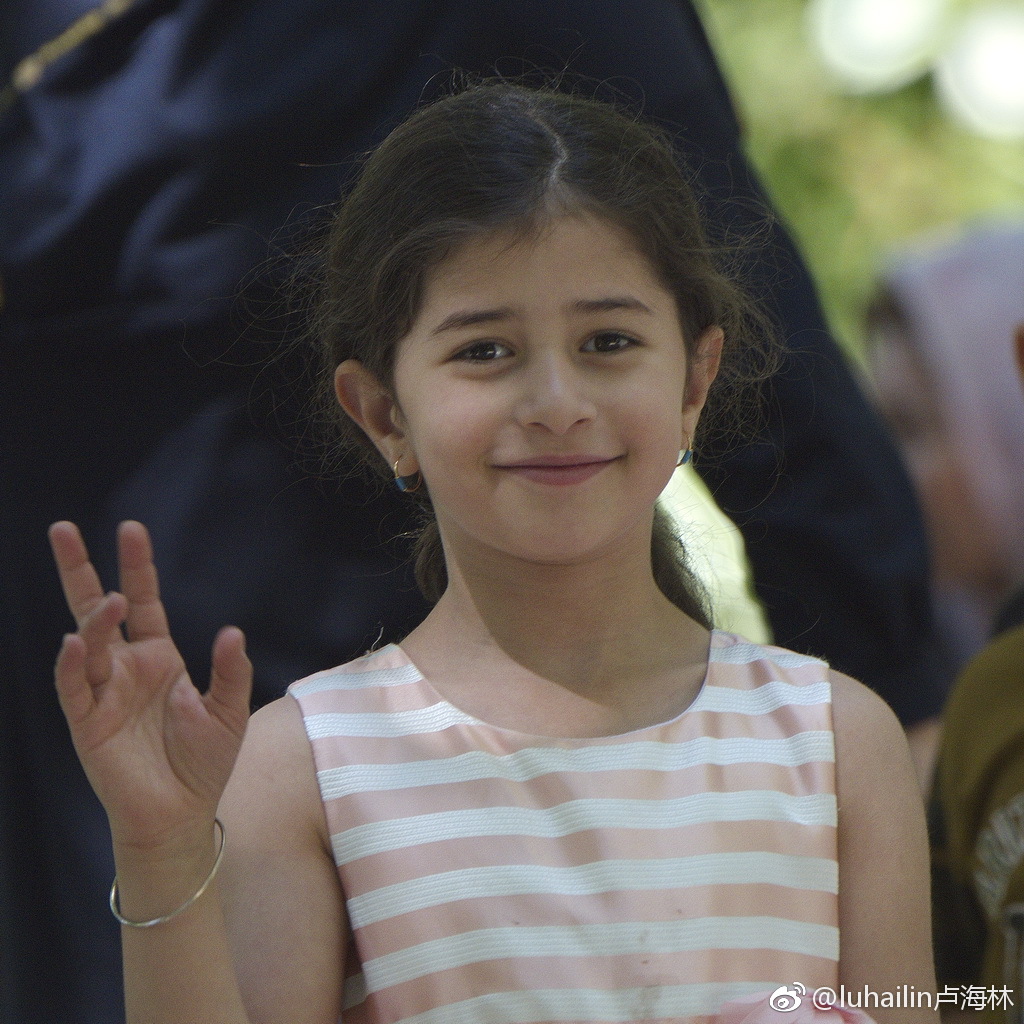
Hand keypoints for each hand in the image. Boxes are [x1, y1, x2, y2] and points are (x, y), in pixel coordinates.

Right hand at [49, 520, 251, 850]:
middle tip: (62, 529)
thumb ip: (230, 671)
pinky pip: (73, 687)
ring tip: (104, 599)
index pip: (143, 602)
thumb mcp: (229, 711)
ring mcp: (103, 693)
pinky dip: (72, 664)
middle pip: (97, 609)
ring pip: (87, 643)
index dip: (136, 567)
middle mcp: (126, 668)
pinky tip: (74, 642)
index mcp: (159, 659)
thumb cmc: (204, 763)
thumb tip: (231, 631)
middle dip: (80, 570)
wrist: (182, 814)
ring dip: (92, 620)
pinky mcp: (87, 723)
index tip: (130, 530)